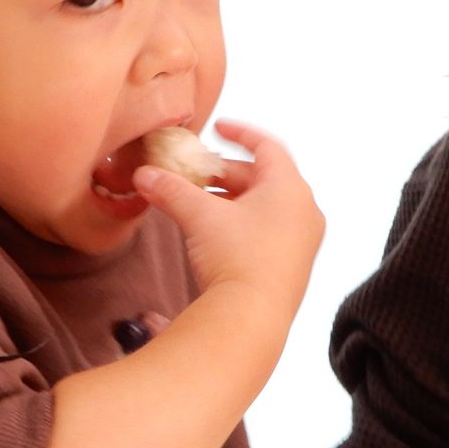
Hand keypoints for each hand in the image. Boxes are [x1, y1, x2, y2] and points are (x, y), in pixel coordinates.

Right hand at [133, 121, 322, 329]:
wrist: (253, 319)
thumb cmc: (236, 258)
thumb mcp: (199, 216)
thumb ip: (171, 190)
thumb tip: (144, 175)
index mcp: (290, 188)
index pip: (267, 146)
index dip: (240, 133)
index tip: (217, 128)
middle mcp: (304, 211)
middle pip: (263, 178)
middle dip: (224, 174)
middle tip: (195, 174)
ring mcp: (302, 242)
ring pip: (264, 207)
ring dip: (230, 201)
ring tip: (197, 203)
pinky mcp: (292, 267)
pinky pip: (268, 232)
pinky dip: (241, 224)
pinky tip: (213, 234)